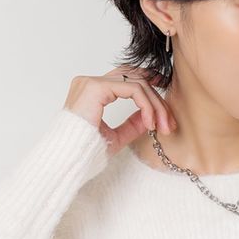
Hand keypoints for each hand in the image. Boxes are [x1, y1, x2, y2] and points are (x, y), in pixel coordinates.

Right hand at [62, 65, 176, 156]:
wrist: (68, 161)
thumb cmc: (85, 152)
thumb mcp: (116, 136)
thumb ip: (132, 124)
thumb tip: (151, 115)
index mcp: (92, 91)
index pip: (126, 77)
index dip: (148, 79)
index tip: (164, 88)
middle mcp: (91, 82)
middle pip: (135, 78)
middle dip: (157, 99)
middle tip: (169, 123)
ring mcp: (92, 82)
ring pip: (138, 83)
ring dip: (156, 105)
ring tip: (162, 126)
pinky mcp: (96, 87)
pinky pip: (133, 89)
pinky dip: (147, 105)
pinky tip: (150, 123)